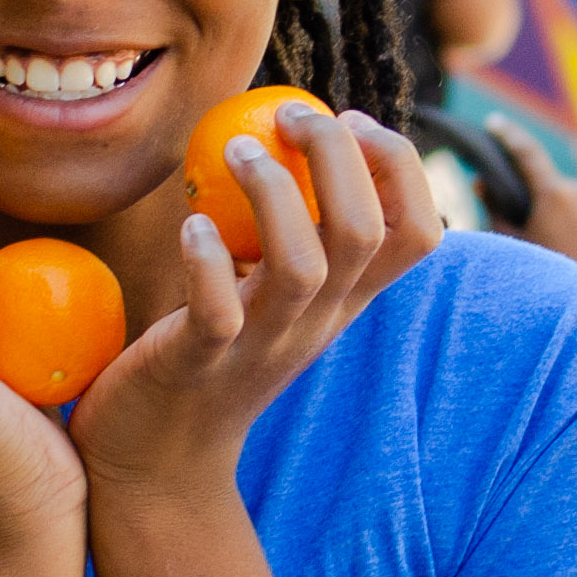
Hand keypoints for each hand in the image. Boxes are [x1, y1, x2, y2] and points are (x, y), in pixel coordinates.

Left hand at [70, 105, 439, 494]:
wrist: (157, 461)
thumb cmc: (211, 353)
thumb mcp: (271, 292)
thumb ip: (290, 230)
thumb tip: (285, 132)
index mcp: (344, 299)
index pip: (419, 231)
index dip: (399, 163)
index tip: (349, 120)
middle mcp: (317, 322)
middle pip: (366, 231)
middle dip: (338, 154)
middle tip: (288, 115)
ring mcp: (262, 346)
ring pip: (303, 267)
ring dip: (272, 192)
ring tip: (236, 151)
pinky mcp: (200, 364)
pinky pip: (217, 311)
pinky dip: (206, 260)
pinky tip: (190, 225)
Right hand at [487, 117, 576, 293]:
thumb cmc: (545, 278)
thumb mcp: (512, 245)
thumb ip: (494, 210)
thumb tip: (480, 182)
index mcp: (552, 195)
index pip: (526, 153)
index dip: (508, 135)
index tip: (495, 123)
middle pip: (555, 185)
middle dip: (546, 200)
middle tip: (541, 233)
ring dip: (570, 212)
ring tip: (566, 248)